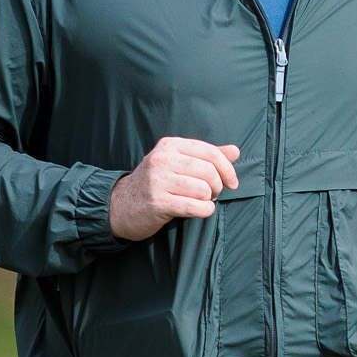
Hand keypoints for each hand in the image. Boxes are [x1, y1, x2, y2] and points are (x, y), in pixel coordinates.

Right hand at [109, 138, 239, 240]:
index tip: (232, 182)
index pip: (210, 152)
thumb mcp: (178, 164)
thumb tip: (235, 151)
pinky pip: (193, 206)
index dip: (227, 168)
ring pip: (203, 190)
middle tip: (211, 194)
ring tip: (200, 201)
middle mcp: (162, 159)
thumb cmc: (156, 184)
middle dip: (217, 186)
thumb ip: (207, 156)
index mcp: (170, 146)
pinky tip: (201, 211)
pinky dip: (204, 211)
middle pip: (209, 171)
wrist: (121, 205)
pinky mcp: (157, 202)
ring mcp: (158, 180)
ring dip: (208, 200)